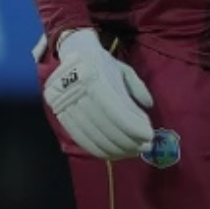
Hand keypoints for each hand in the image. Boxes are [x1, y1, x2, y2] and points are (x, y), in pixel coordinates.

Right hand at [42, 28, 155, 159]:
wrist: (72, 55)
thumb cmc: (103, 63)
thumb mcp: (124, 69)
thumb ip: (138, 87)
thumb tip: (149, 107)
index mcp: (96, 78)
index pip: (117, 113)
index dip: (134, 129)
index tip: (149, 136)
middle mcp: (79, 93)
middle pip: (106, 127)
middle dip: (128, 142)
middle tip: (144, 148)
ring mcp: (66, 105)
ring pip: (93, 136)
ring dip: (114, 149)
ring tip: (131, 153)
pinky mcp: (60, 115)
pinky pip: (80, 138)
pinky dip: (97, 149)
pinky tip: (111, 154)